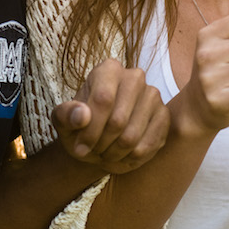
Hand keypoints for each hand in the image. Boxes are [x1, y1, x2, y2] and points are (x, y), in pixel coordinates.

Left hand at [52, 58, 169, 173]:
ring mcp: (153, 96)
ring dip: (114, 154)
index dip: (90, 130)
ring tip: (104, 154)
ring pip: (132, 137)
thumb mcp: (63, 121)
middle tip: (93, 152)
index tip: (79, 148)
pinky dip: (131, 159)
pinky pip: (148, 146)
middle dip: (101, 144)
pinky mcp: (164, 116)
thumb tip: (82, 116)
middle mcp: (135, 77)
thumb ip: (66, 115)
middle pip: (118, 121)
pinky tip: (121, 156)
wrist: (99, 139)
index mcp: (109, 70)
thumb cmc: (80, 126)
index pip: (103, 99)